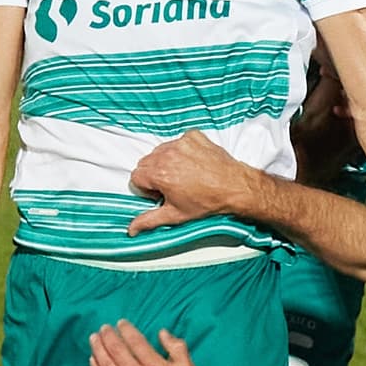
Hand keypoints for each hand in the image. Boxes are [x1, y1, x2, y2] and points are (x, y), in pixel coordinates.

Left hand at [89, 321, 205, 365]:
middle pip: (117, 352)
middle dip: (108, 336)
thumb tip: (163, 333)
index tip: (121, 323)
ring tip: (94, 338)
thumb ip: (177, 349)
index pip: (136, 343)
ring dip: (98, 349)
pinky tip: (93, 360)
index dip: (126, 330)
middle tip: (104, 327)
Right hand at [128, 131, 252, 234]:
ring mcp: (181, 143)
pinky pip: (178, 142)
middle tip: (173, 186)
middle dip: (155, 174)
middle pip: (146, 162)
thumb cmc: (207, 202)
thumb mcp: (175, 215)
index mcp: (159, 173)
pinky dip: (183, 151)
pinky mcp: (193, 137)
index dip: (147, 188)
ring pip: (161, 150)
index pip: (137, 176)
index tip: (161, 193)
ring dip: (167, 161)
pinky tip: (194, 164)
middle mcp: (167, 154)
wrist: (234, 187)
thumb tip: (131, 229)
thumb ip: (149, 220)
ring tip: (184, 175)